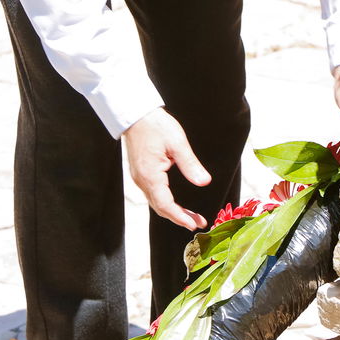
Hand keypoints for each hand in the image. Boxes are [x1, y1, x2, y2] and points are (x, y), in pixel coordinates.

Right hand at [123, 107, 211, 229]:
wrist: (136, 115)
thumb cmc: (156, 125)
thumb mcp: (177, 143)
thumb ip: (190, 164)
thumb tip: (204, 182)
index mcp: (150, 175)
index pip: (165, 204)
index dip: (180, 217)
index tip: (193, 224)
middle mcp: (142, 180)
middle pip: (160, 207)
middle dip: (179, 217)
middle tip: (198, 222)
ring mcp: (139, 177)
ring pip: (156, 202)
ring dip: (173, 211)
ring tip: (191, 216)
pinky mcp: (140, 173)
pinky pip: (153, 194)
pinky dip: (166, 202)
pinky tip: (176, 202)